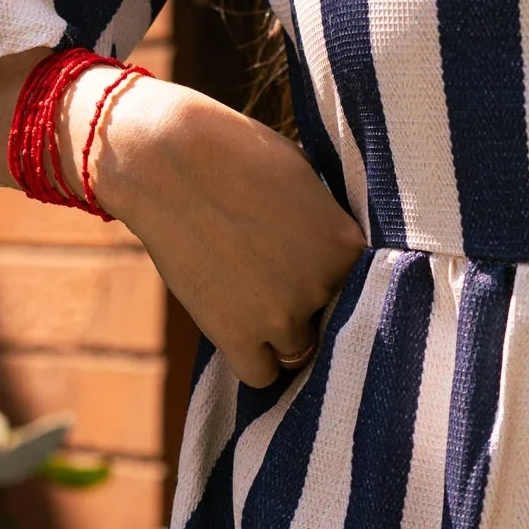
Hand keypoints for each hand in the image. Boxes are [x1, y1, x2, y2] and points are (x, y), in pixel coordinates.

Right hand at [65, 69, 365, 387]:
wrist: (166, 158)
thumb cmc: (233, 153)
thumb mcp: (303, 178)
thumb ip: (325, 224)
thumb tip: (334, 251)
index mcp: (349, 244)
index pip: (363, 287)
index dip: (333, 279)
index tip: (307, 265)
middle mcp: (324, 285)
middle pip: (333, 320)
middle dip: (308, 305)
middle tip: (273, 278)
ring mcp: (282, 315)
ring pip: (299, 352)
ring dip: (282, 335)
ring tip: (253, 300)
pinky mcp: (236, 335)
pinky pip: (262, 375)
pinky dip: (255, 361)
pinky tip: (241, 333)